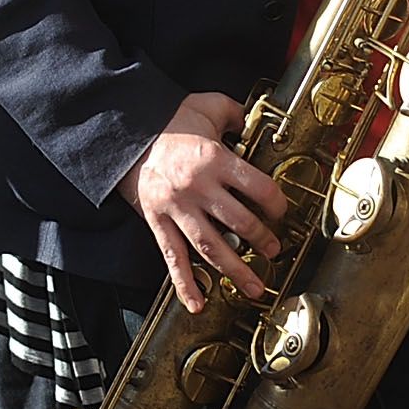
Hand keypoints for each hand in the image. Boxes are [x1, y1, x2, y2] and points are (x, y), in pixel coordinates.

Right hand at [120, 94, 286, 311]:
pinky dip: (184, 283)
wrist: (126, 133)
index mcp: (215, 159)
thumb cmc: (170, 120)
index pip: (257, 188)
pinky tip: (197, 303)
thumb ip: (234, 113)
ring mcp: (177, 208)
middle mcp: (198, 187)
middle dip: (261, 239)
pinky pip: (173, 257)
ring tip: (254, 287)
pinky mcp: (158, 222)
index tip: (282, 211)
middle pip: (239, 221)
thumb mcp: (207, 105)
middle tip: (274, 250)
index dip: (276, 202)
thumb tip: (253, 121)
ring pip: (211, 246)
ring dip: (235, 269)